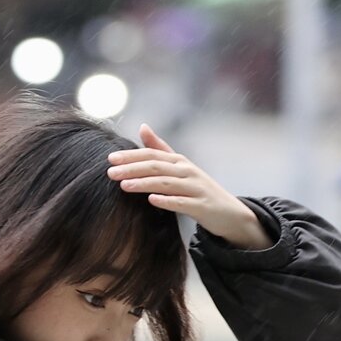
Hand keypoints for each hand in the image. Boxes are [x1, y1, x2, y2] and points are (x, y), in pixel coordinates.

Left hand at [108, 125, 270, 249]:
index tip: (110, 159)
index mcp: (180, 161)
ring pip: (166, 183)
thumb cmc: (199, 190)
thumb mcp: (181, 167)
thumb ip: (161, 149)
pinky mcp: (201, 206)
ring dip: (144, 183)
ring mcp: (196, 188)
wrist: (230, 213)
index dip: (131, 156)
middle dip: (132, 168)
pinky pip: (182, 203)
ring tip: (124, 186)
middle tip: (110, 173)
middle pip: (156, 166)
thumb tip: (142, 127)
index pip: (152, 154)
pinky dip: (167, 201)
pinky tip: (152, 200)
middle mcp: (188, 171)